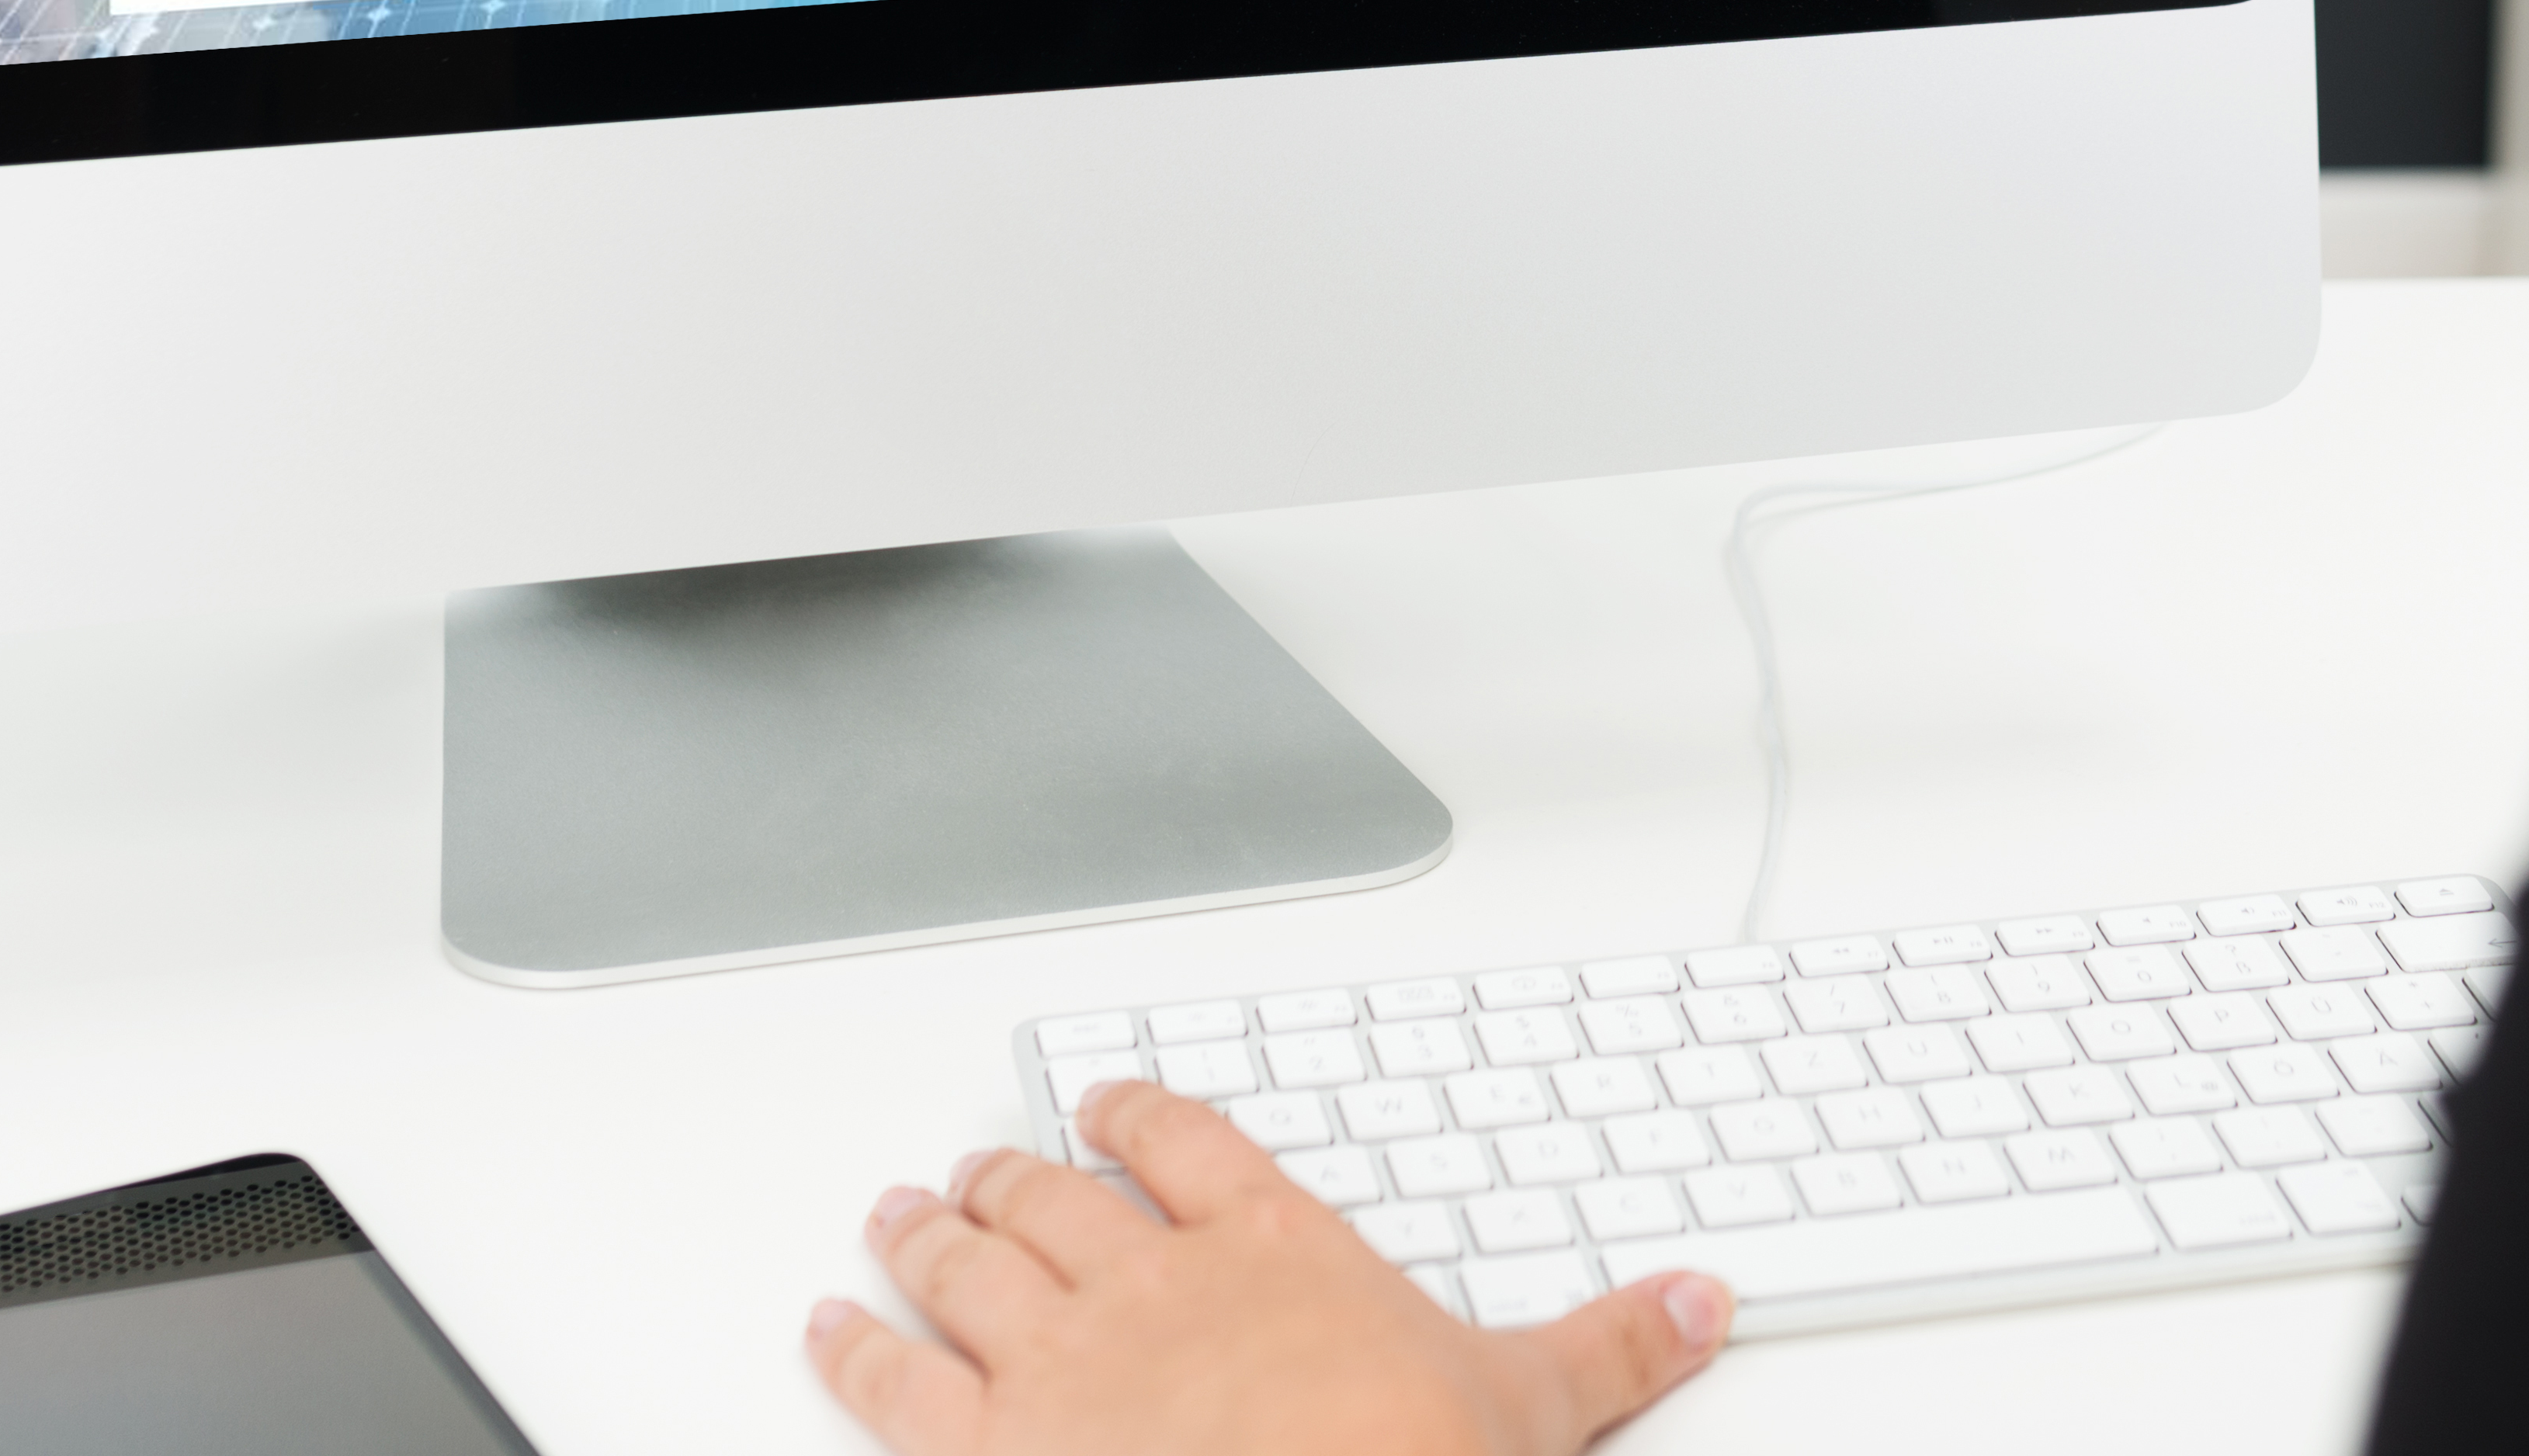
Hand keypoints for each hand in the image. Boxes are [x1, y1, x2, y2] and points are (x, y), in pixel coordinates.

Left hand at [807, 1080, 1731, 1455]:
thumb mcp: (1530, 1408)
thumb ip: (1611, 1346)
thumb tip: (1701, 1302)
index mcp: (1270, 1250)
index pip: (1188, 1145)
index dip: (1138, 1116)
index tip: (1111, 1105)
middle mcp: (1148, 1283)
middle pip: (1055, 1196)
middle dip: (1009, 1177)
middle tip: (980, 1166)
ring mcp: (1057, 1361)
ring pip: (965, 1263)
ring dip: (923, 1235)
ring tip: (898, 1216)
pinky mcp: (985, 1443)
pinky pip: (896, 1379)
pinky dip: (854, 1348)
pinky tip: (827, 1329)